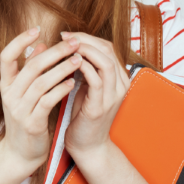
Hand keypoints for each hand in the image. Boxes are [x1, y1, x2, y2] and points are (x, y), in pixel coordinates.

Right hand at [0, 28, 81, 171]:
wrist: (20, 154)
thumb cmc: (26, 118)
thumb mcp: (24, 93)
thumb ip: (30, 70)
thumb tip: (39, 45)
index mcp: (6, 84)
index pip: (6, 56)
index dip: (19, 41)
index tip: (36, 29)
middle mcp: (10, 94)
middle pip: (31, 66)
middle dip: (55, 52)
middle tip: (73, 42)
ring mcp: (19, 109)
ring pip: (41, 82)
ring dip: (62, 68)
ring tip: (79, 60)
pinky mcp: (32, 123)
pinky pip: (48, 101)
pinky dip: (61, 89)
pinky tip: (73, 82)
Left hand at [61, 32, 131, 161]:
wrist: (87, 147)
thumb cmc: (82, 116)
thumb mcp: (85, 87)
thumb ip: (83, 69)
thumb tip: (68, 47)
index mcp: (118, 78)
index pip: (107, 47)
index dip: (87, 37)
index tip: (66, 35)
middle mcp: (120, 85)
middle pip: (107, 50)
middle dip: (84, 39)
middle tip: (63, 37)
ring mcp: (113, 96)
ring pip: (105, 62)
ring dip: (83, 50)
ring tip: (65, 47)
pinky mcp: (101, 107)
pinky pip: (96, 80)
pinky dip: (82, 67)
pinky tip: (67, 64)